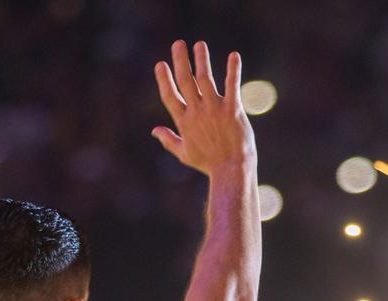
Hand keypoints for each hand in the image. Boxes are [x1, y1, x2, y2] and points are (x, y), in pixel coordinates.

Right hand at [152, 41, 255, 175]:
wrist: (232, 170)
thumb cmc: (208, 163)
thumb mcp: (184, 153)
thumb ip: (168, 139)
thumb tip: (154, 130)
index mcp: (184, 122)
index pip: (170, 95)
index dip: (164, 79)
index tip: (160, 64)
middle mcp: (197, 112)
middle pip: (185, 81)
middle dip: (180, 61)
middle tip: (178, 44)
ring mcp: (215, 109)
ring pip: (205, 79)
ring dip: (202, 60)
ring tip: (199, 45)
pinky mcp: (233, 110)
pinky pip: (232, 85)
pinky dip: (233, 70)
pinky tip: (234, 56)